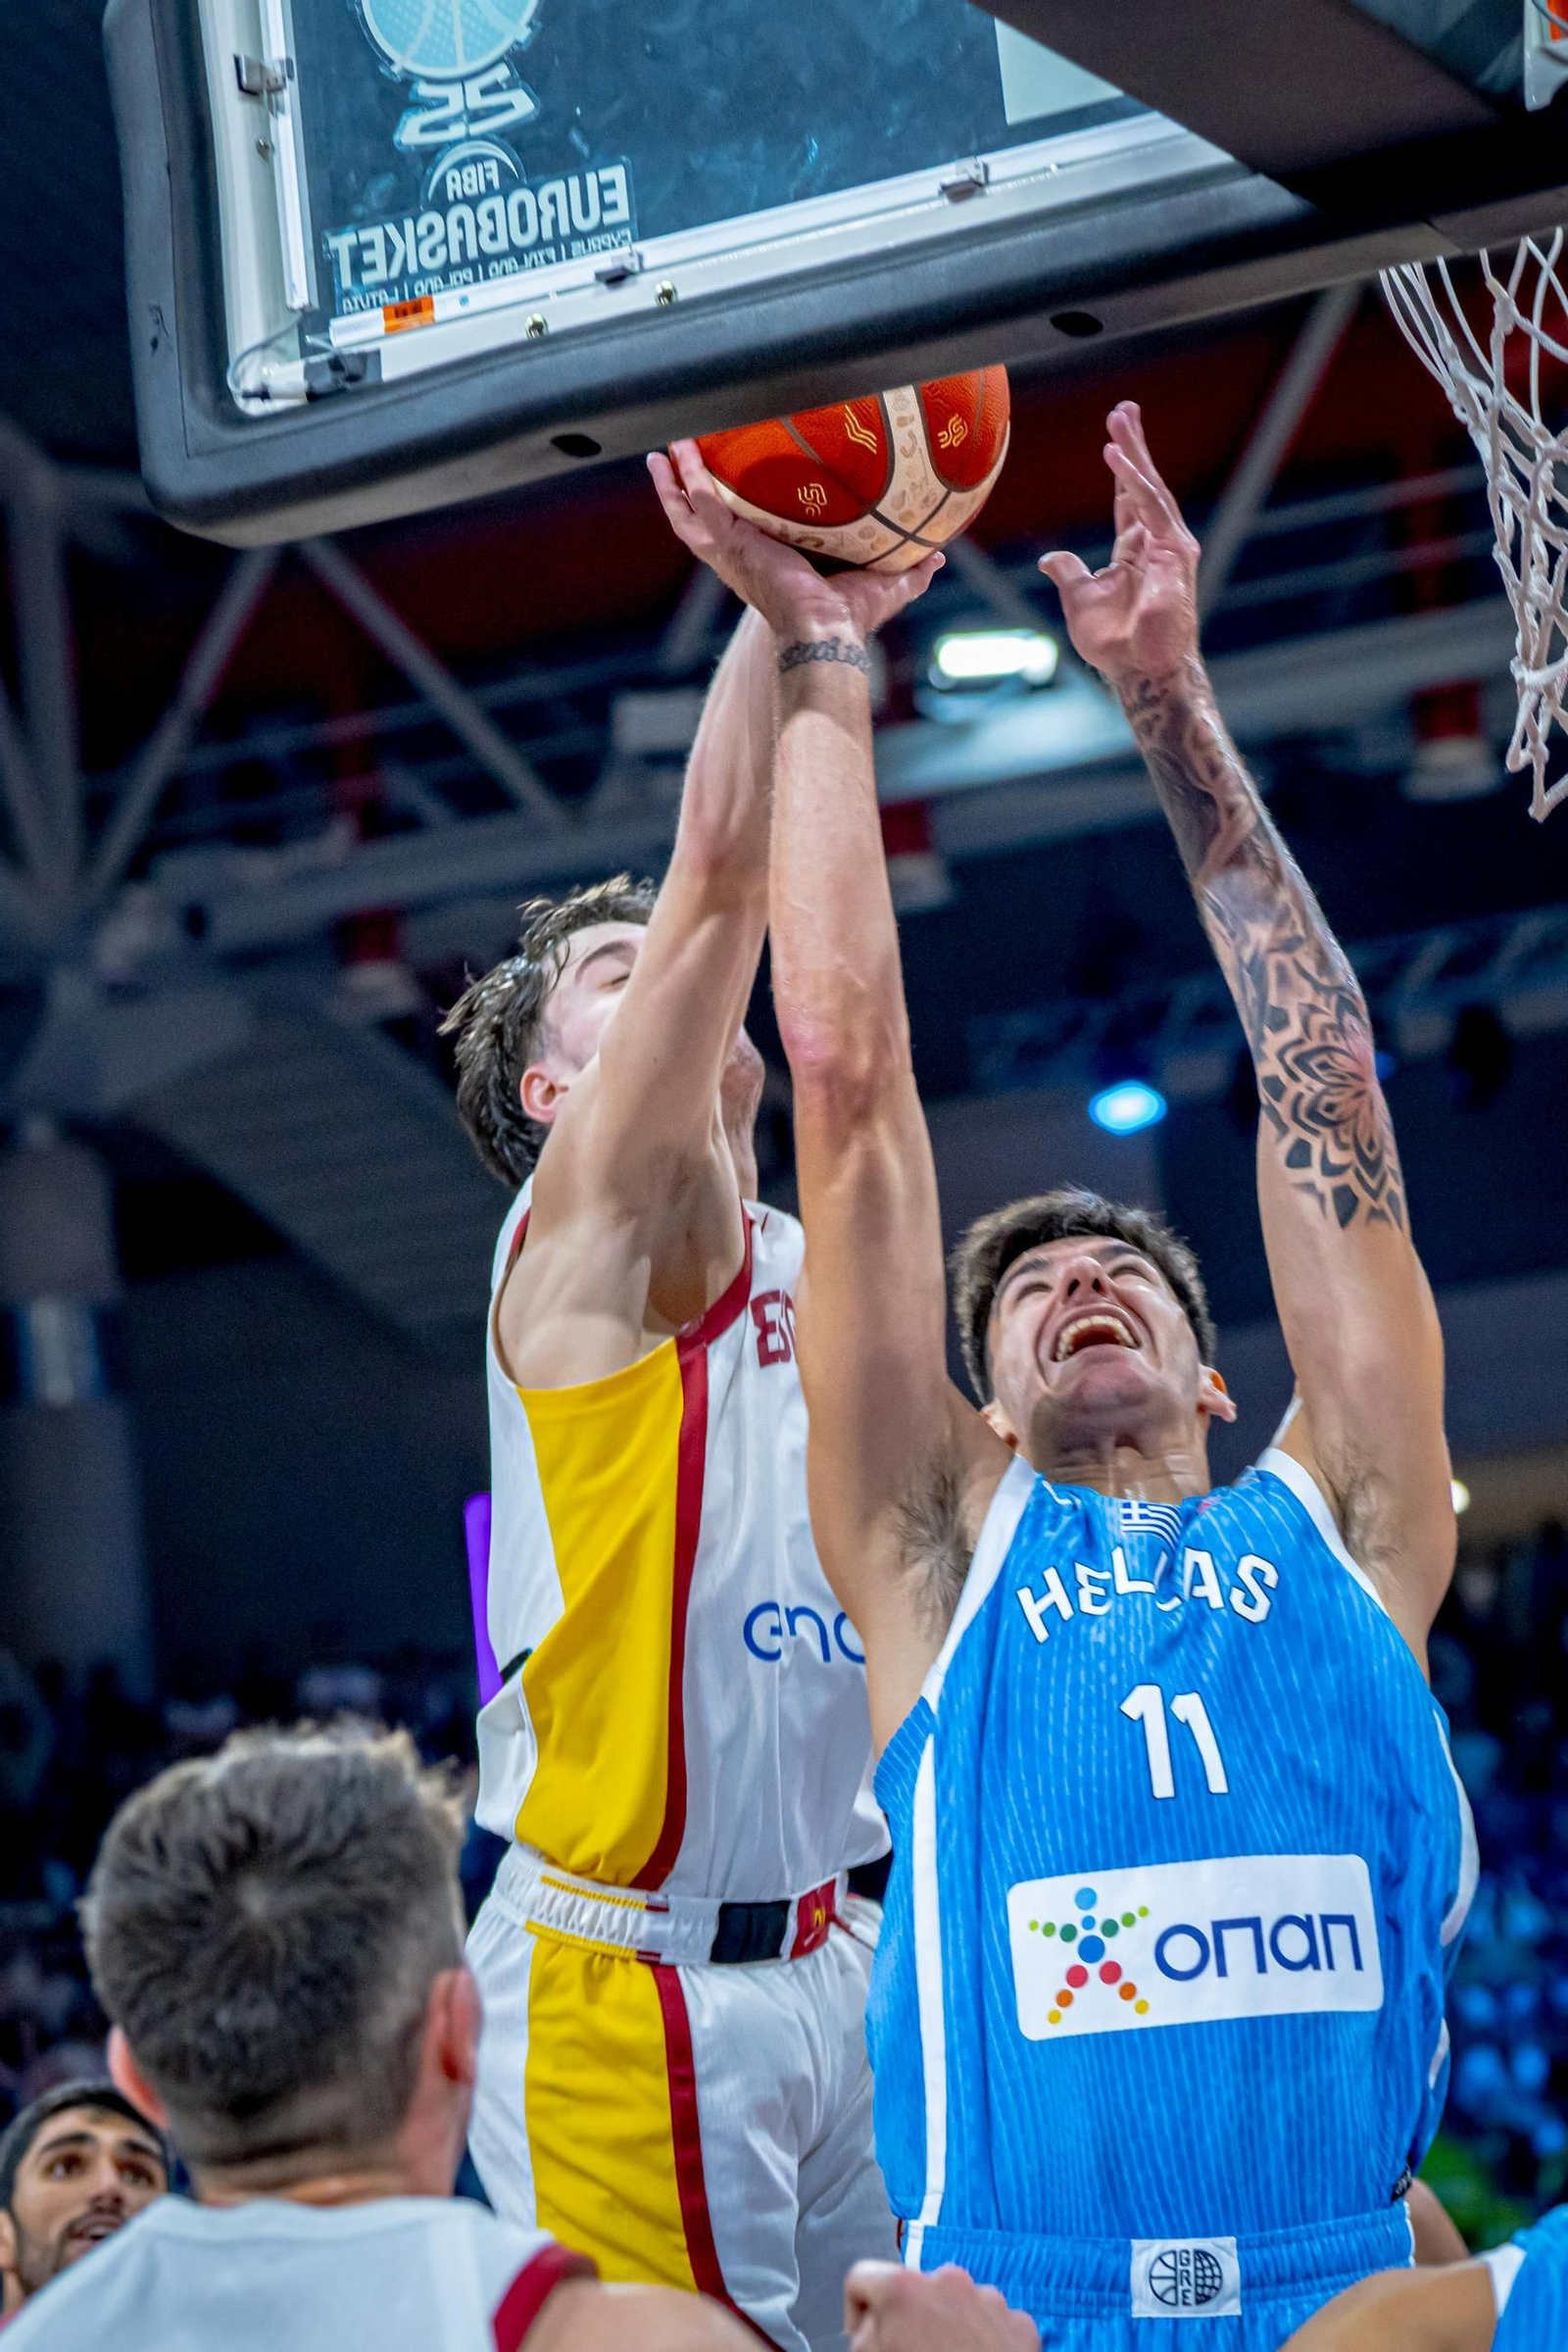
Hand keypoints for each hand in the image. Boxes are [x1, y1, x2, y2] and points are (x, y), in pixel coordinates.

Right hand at [649, 440, 942, 643]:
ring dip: (673, 483)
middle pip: (703, 521)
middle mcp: (742, 560)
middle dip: (685, 492)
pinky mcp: (728, 546)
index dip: (731, 512)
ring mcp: (730, 554)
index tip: (727, 488)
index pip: (743, 533)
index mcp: (770, 565)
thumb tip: (940, 557)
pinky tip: (672, 456)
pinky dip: (681, 483)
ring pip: (689, 513)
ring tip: (662, 453)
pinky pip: (697, 508)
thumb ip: (911, 569)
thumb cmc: (851, 619)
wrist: (826, 631)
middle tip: (674, 460)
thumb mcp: (886, 584)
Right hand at [845, 2262, 1038, 2351]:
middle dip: (910, 2321)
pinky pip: (990, 2320)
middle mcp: (947, 2280)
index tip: (867, 2337)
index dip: (858, 2313)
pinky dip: (981, 2340)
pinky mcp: (1018, 2321)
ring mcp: (988, 2298)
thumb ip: (863, 2335)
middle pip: (915, 2291)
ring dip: (948, 2329)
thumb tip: (872, 2325)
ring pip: (955, 2303)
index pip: (862, 2279)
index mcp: (904, 2289)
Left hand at [1037, 401, 1200, 693]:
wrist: (1139, 671)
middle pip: (1144, 484)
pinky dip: (1135, 481)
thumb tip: (1050, 557)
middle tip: (1123, 410)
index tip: (1114, 436)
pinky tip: (1118, 457)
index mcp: (1135, 551)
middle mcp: (1156, 543)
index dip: (1122, 467)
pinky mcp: (1177, 555)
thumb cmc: (1115, 644)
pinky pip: (1151, 508)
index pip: (1129, 498)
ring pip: (1150, 489)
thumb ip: (1069, 574)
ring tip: (1120, 421)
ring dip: (1135, 453)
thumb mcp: (1080, 601)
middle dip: (1134, 445)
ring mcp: (1170, 547)